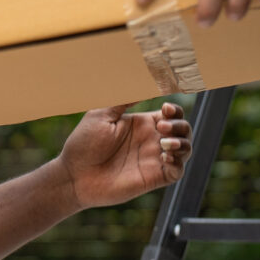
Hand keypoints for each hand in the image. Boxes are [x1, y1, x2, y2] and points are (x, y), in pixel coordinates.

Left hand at [57, 103, 191, 209]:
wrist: (74, 176)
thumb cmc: (83, 145)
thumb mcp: (101, 115)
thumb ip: (122, 100)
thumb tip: (142, 81)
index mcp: (141, 124)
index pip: (171, 114)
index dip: (175, 110)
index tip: (165, 108)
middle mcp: (151, 141)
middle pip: (183, 129)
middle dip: (180, 125)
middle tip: (161, 127)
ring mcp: (153, 160)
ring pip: (185, 149)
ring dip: (183, 143)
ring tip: (165, 143)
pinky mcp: (153, 178)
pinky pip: (178, 172)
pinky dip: (179, 163)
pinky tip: (165, 158)